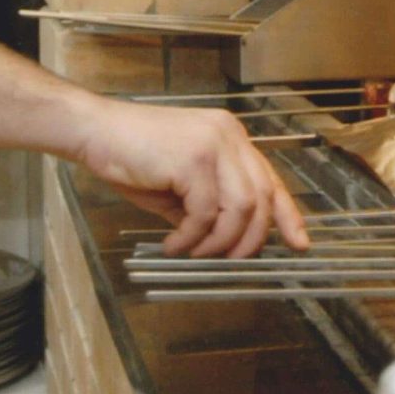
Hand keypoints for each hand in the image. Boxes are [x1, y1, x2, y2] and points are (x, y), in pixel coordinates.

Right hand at [71, 99, 310, 257]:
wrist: (95, 131)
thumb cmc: (131, 155)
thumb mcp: (178, 185)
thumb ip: (208, 206)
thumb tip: (227, 242)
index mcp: (231, 138)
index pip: (272, 179)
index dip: (288, 215)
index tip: (299, 243)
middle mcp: (229, 136)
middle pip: (262, 198)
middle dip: (251, 239)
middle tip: (230, 261)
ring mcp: (212, 145)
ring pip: (240, 208)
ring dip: (219, 242)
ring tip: (194, 252)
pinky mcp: (192, 159)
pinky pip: (204, 212)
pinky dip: (191, 237)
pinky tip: (173, 244)